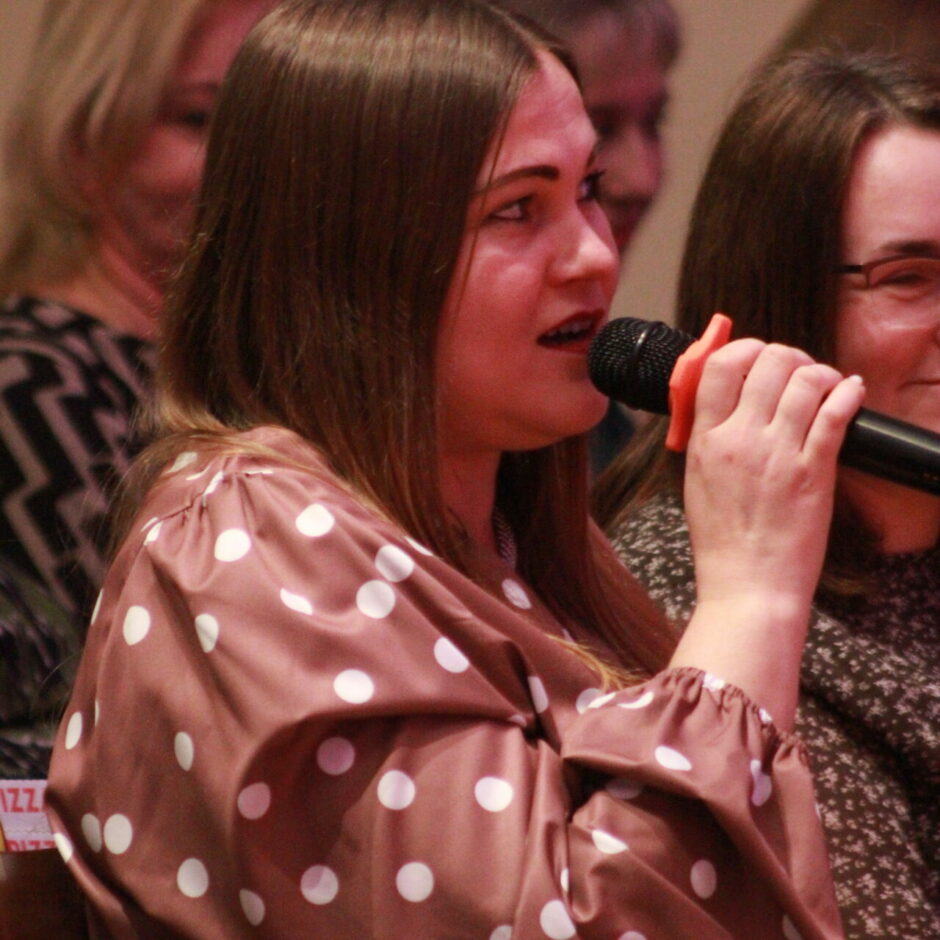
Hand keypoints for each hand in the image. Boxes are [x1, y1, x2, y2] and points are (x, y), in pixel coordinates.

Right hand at [669, 340, 864, 725]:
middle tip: (795, 368)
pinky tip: (850, 391)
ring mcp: (779, 453)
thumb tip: (723, 400)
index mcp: (704, 440)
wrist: (748, 586)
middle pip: (767, 361)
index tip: (753, 354)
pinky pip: (836, 413)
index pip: (717, 366)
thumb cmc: (721, 541)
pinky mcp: (815, 471)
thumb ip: (707, 436)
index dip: (740, 348)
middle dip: (787, 355)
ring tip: (824, 382)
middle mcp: (739, 439)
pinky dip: (848, 392)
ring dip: (820, 371)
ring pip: (805, 379)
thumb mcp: (696, 481)